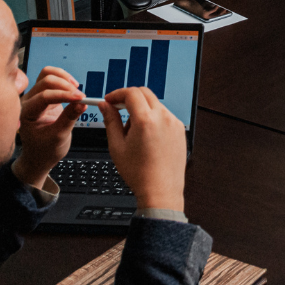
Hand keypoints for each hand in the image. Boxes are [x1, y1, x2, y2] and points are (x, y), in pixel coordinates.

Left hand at [14, 66, 85, 188]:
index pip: (44, 96)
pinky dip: (64, 81)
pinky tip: (73, 89)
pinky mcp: (44, 96)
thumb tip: (82, 103)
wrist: (38, 157)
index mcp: (26, 113)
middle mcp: (28, 102)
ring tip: (77, 89)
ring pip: (47, 75)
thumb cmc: (44, 151)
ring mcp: (35, 97)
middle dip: (65, 85)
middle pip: (45, 80)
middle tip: (81, 97)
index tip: (81, 99)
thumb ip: (69, 118)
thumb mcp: (59, 137)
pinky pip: (53, 80)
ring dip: (64, 78)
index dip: (65, 95)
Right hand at [102, 87, 187, 211]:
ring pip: (155, 104)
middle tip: (117, 109)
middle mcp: (163, 117)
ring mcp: (174, 122)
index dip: (117, 94)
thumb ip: (110, 121)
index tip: (109, 100)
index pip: (131, 93)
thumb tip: (105, 105)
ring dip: (142, 109)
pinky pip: (164, 116)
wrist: (161, 190)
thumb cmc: (139, 173)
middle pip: (145, 93)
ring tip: (132, 133)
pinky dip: (153, 118)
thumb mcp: (117, 146)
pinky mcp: (180, 129)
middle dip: (129, 98)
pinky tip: (147, 137)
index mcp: (146, 120)